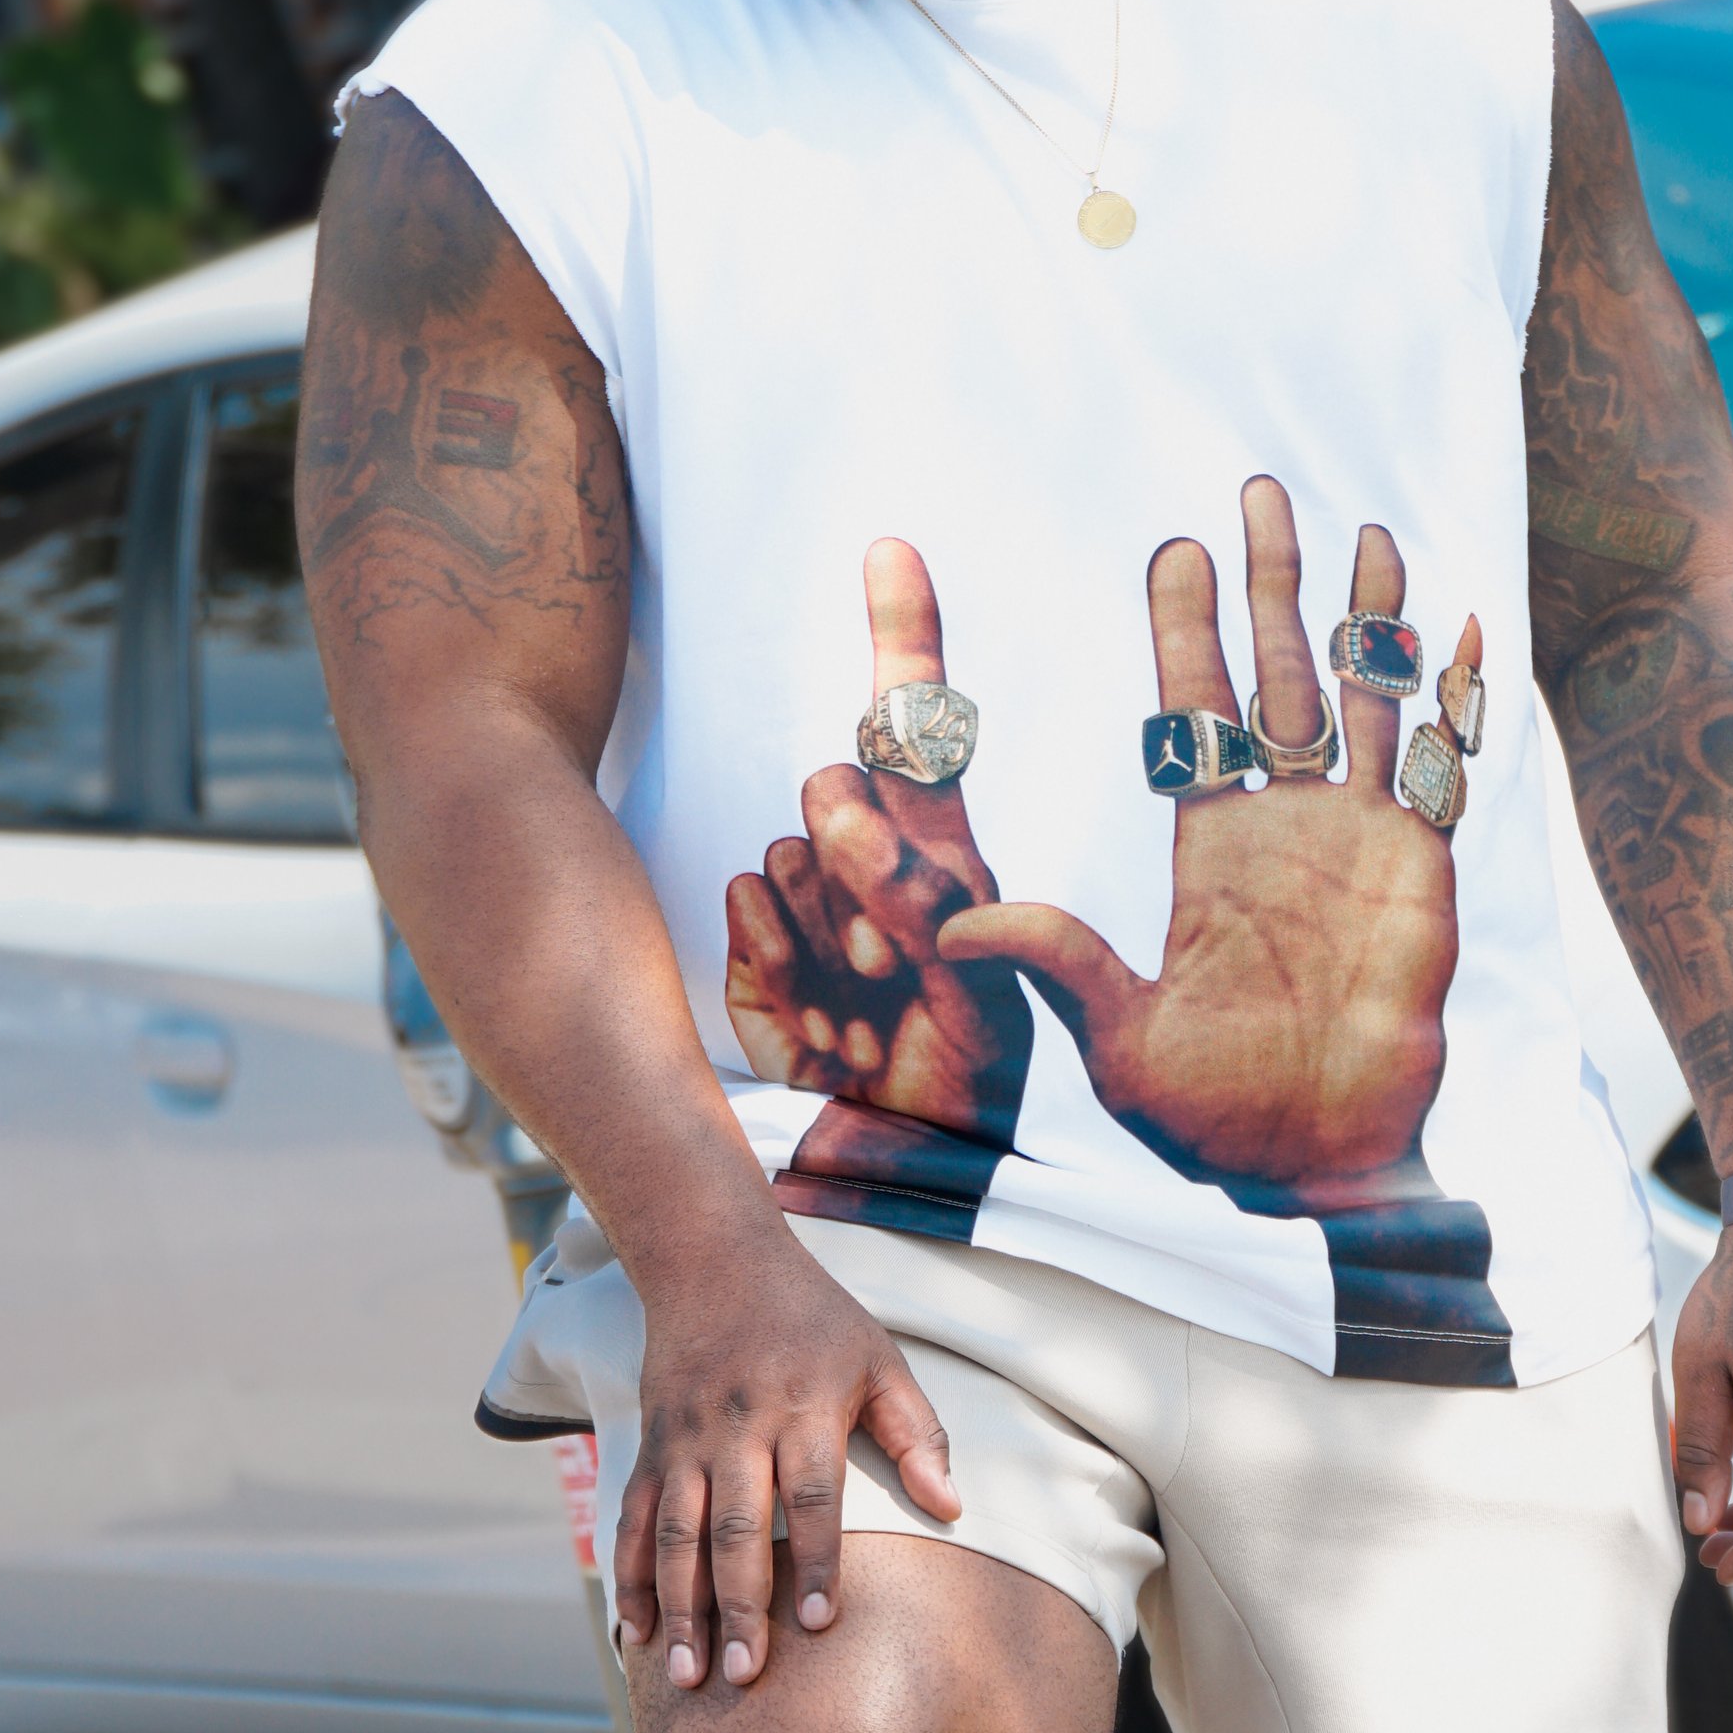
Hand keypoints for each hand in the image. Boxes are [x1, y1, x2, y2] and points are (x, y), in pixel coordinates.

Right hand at [614, 1221, 959, 1687]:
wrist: (711, 1259)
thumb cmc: (813, 1318)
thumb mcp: (879, 1358)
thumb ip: (917, 1433)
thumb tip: (952, 1508)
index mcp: (802, 1406)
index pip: (811, 1495)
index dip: (817, 1559)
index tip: (822, 1623)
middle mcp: (738, 1426)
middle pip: (737, 1527)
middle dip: (739, 1606)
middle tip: (746, 1676)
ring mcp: (685, 1439)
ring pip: (675, 1534)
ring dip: (681, 1608)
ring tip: (688, 1676)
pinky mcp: (649, 1444)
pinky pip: (631, 1520)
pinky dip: (630, 1578)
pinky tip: (638, 1632)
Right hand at [726, 539, 1031, 1152]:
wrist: (903, 1183)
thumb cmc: (969, 1088)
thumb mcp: (987, 995)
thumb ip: (927, 900)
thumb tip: (848, 812)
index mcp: (945, 858)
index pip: (918, 732)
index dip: (905, 634)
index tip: (892, 549)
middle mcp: (870, 867)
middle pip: (837, 786)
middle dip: (867, 873)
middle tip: (898, 967)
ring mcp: (807, 906)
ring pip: (792, 854)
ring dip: (834, 946)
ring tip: (870, 1017)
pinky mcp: (752, 952)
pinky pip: (745, 903)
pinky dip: (784, 974)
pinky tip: (823, 1032)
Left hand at [940, 479, 1476, 1208]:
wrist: (1315, 1165)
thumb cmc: (1209, 1115)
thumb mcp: (1112, 1037)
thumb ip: (1053, 963)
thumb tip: (956, 920)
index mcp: (1209, 845)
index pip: (1192, 711)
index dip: (1187, 631)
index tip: (1176, 550)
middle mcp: (1283, 823)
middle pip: (1278, 676)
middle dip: (1271, 587)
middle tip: (1260, 492)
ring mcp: (1360, 839)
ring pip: (1366, 699)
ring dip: (1365, 617)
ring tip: (1364, 530)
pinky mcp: (1424, 870)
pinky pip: (1446, 765)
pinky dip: (1460, 696)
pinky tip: (1470, 623)